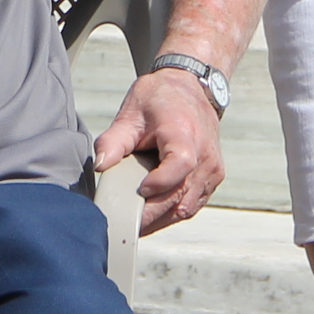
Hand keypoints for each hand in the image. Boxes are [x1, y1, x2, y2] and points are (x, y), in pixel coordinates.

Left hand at [92, 67, 224, 235]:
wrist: (189, 88)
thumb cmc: (159, 100)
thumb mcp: (130, 114)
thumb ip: (113, 141)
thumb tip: (100, 167)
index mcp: (185, 133)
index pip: (180, 165)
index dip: (160, 182)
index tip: (140, 190)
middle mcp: (205, 154)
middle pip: (180, 196)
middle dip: (149, 215)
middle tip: (121, 224)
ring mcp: (212, 169)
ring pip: (186, 208)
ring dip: (159, 219)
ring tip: (132, 224)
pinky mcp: (213, 178)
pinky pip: (192, 205)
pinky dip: (170, 213)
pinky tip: (150, 216)